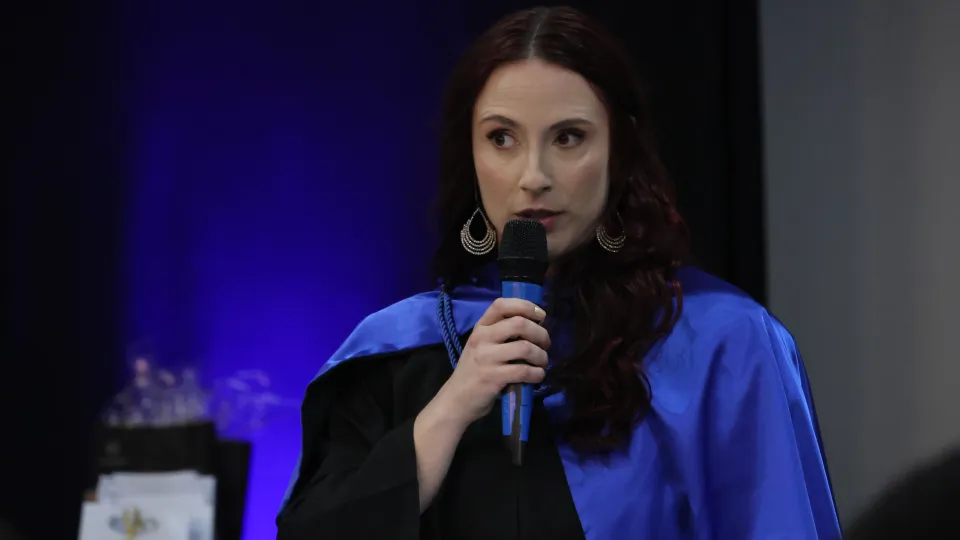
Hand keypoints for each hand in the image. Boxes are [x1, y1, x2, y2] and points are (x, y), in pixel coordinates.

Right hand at [433, 298, 549, 427]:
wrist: (456, 400)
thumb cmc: (474, 372)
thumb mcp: (481, 346)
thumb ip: (501, 334)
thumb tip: (535, 326)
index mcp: (480, 328)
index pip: (502, 304)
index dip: (526, 306)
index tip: (541, 316)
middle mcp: (482, 338)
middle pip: (520, 324)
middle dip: (541, 334)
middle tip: (545, 345)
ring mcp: (486, 358)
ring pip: (525, 347)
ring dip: (541, 356)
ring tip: (542, 363)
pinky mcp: (493, 377)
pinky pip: (524, 370)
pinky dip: (537, 373)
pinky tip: (537, 376)